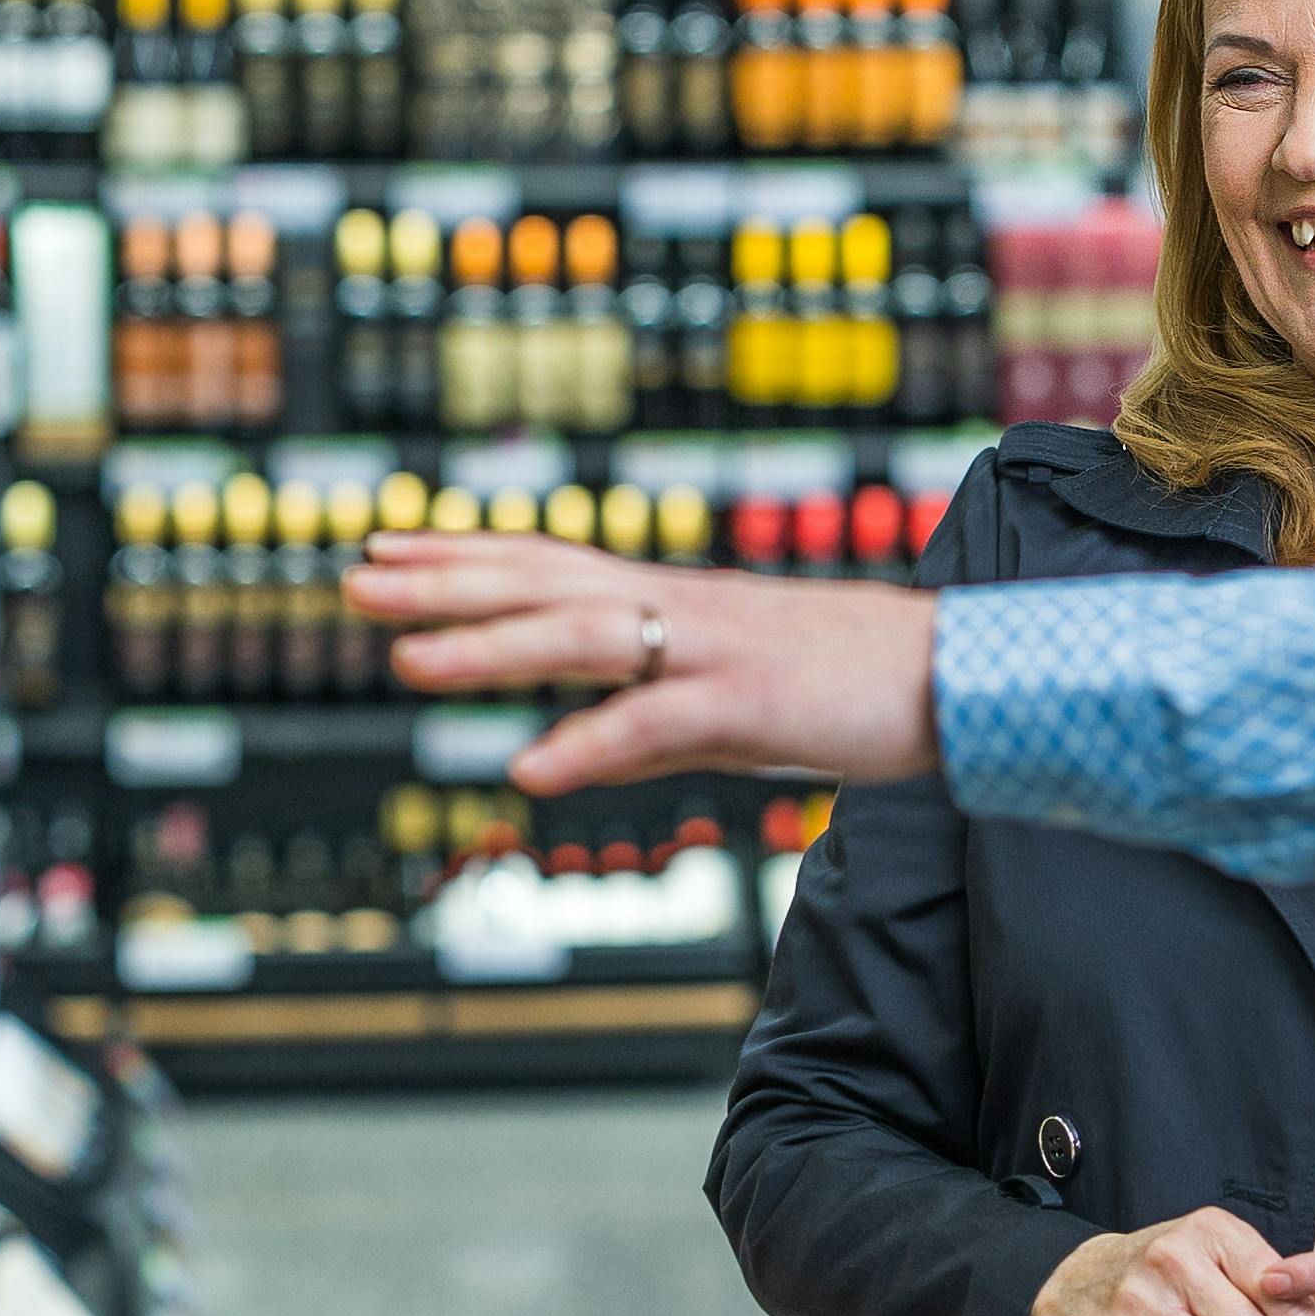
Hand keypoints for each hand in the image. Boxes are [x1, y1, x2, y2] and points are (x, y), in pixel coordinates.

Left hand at [344, 535, 939, 792]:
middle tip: (353, 579)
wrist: (961, 677)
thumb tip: (568, 756)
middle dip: (444, 581)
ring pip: (582, 637)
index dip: (465, 554)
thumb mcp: (734, 703)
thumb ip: (648, 725)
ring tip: (404, 662)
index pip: (552, 562)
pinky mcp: (751, 703)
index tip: (386, 547)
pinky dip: (587, 745)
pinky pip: (653, 724)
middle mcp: (684, 609)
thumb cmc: (854, 685)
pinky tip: (528, 769)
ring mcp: (715, 651)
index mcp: (680, 600)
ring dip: (489, 649)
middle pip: (545, 581)